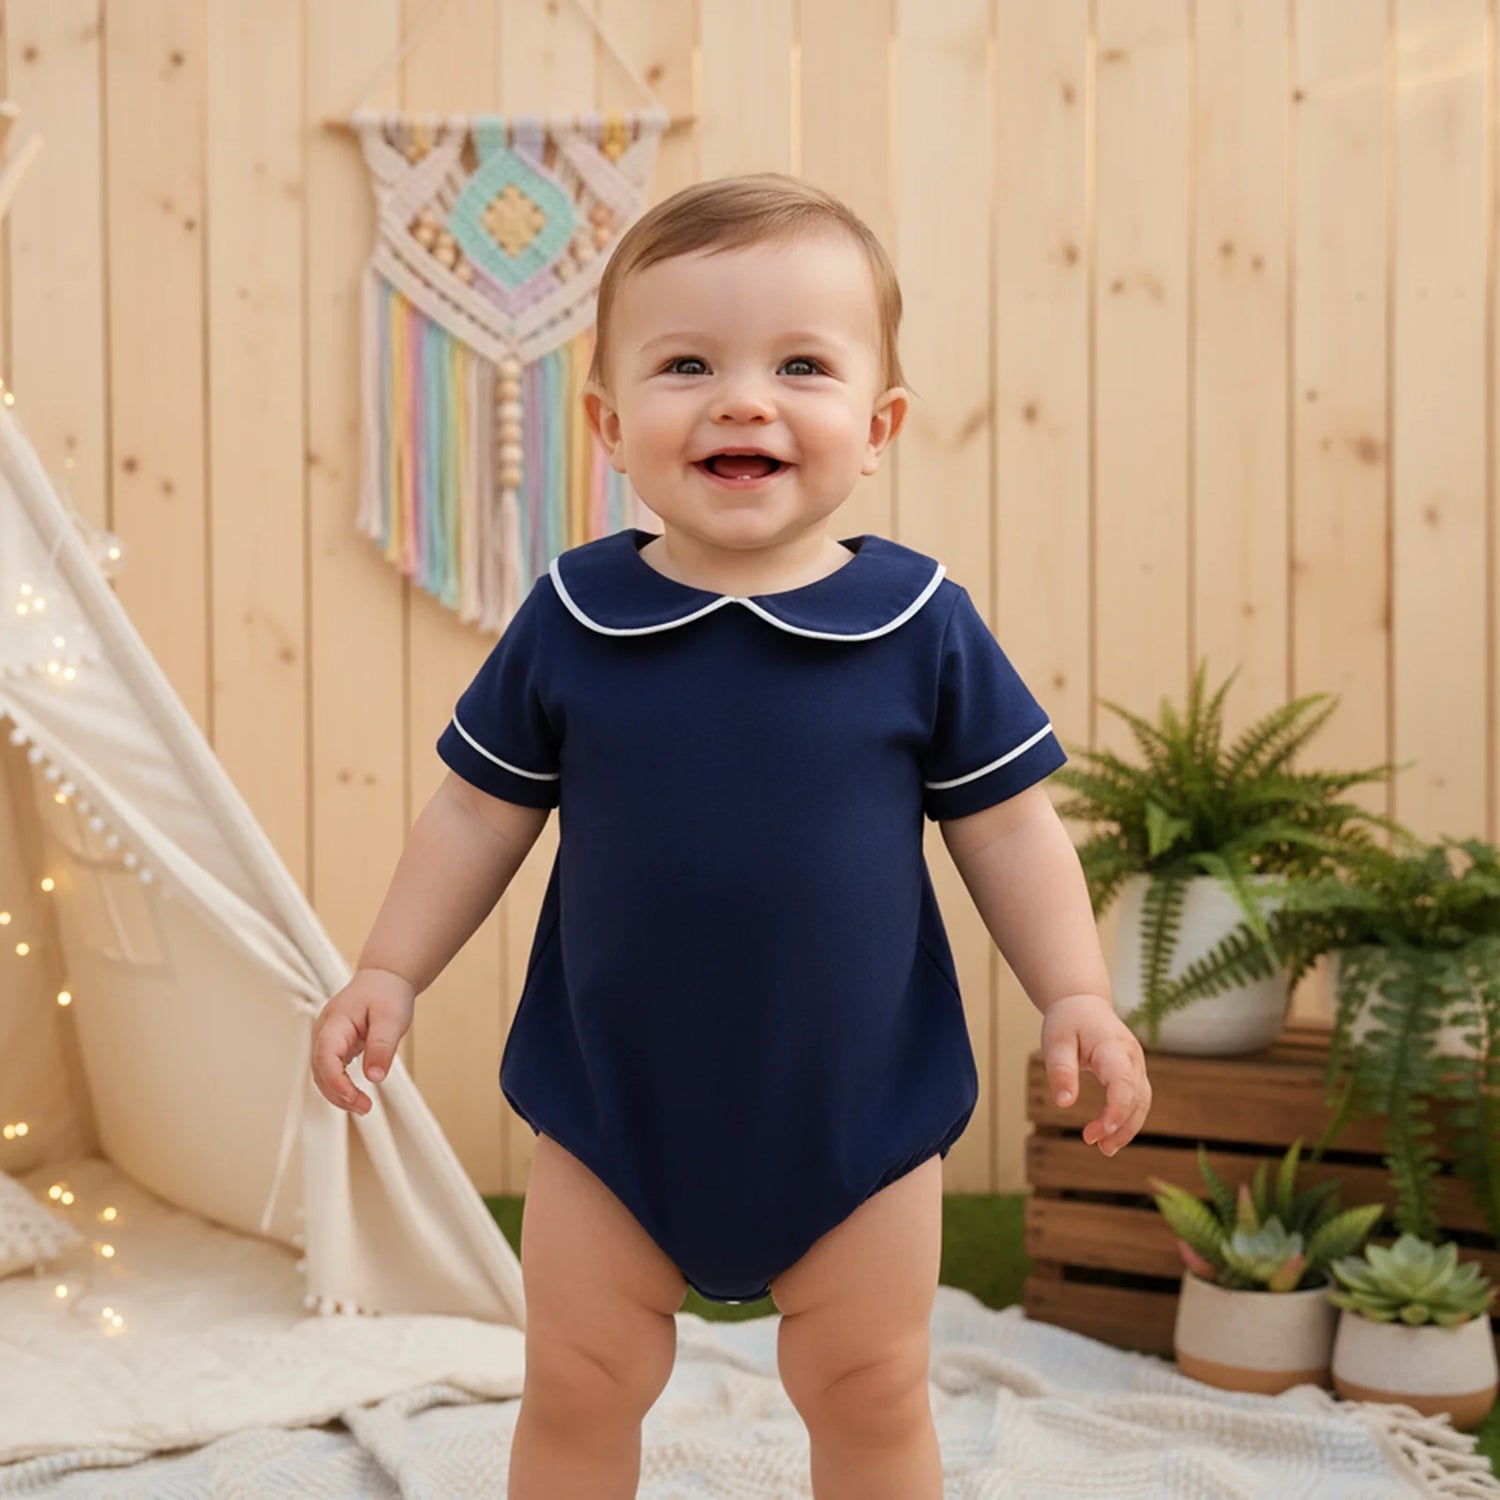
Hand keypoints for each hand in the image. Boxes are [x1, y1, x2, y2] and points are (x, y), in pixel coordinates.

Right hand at [310, 968, 415, 1115]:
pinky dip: (339, 1085)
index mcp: (335, 1022)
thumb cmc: (387, 993)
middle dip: (338, 1094)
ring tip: (363, 1106)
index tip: (355, 1098)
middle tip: (365, 1107)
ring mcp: (325, 1039)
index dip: (336, 1082)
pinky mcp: (333, 1045)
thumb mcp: (392, 1019)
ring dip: (338, 1094)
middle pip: (320, 1070)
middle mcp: (323, 1032)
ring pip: (322, 1074)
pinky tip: (355, 1096)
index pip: (325, 1057)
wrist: (385, 978)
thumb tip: (375, 1078)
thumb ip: (382, 1047)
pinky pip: (329, 1070)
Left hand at [1040, 993, 1151, 1155]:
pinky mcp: (1134, 1073)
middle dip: (1120, 1126)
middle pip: (1137, 1098)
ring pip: (1142, 1103)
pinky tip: (1110, 1135)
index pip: (1123, 1083)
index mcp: (1113, 1047)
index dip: (1117, 1110)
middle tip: (1095, 1144)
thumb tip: (1064, 1103)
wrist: (1083, 1003)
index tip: (1100, 1131)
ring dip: (1127, 1128)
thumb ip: (1060, 1070)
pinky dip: (1127, 1119)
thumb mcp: (1055, 1041)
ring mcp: (1137, 1065)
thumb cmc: (1068, 1021)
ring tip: (1105, 1149)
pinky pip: (1137, 1100)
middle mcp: (1132, 1057)